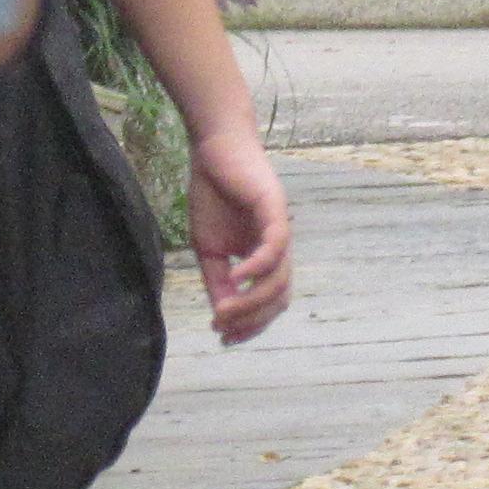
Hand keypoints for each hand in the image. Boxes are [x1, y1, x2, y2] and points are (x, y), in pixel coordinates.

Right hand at [188, 124, 292, 342]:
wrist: (215, 150)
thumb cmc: (214, 194)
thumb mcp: (209, 248)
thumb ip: (218, 280)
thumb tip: (222, 314)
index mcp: (264, 257)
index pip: (269, 301)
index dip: (251, 324)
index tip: (223, 338)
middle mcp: (278, 248)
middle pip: (279, 298)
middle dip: (253, 321)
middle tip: (224, 331)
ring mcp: (280, 230)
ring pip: (279, 279)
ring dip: (252, 301)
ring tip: (225, 310)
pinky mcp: (275, 211)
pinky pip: (275, 248)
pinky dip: (257, 268)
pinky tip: (237, 278)